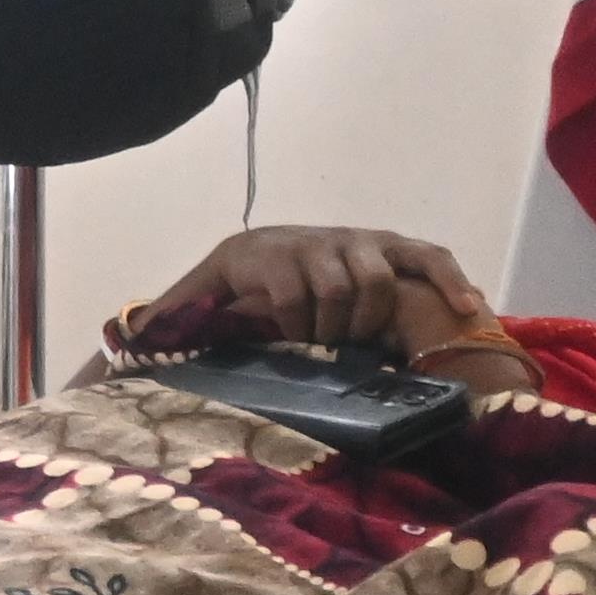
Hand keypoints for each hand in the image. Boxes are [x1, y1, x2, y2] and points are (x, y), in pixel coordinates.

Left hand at [123, 227, 493, 358]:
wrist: (261, 250)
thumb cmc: (231, 290)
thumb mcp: (195, 300)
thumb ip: (168, 322)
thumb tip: (126, 347)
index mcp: (265, 255)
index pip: (291, 292)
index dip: (297, 330)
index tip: (296, 354)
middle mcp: (314, 240)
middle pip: (339, 286)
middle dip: (337, 329)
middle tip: (331, 356)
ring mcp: (357, 238)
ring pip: (378, 275)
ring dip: (374, 318)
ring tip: (368, 347)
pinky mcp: (392, 244)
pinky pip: (428, 256)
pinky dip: (449, 280)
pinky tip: (470, 309)